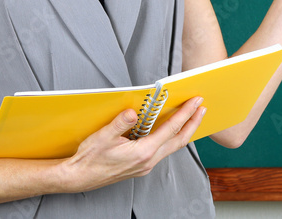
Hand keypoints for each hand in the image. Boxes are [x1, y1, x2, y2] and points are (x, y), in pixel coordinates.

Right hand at [55, 96, 205, 192]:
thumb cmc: (89, 159)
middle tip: (202, 108)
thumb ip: (119, 123)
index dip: (186, 114)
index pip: (170, 129)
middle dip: (193, 123)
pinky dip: (171, 138)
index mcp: (142, 152)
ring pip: (172, 147)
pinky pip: (163, 150)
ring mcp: (145, 165)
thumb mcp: (102, 137)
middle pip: (179, 140)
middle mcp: (148, 161)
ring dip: (184, 131)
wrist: (79, 177)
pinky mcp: (141, 166)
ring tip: (191, 117)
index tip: (196, 102)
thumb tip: (133, 112)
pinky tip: (170, 131)